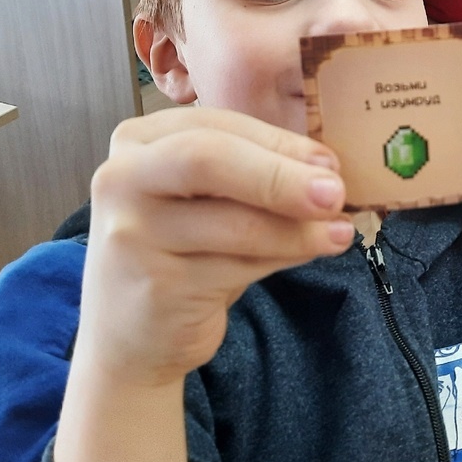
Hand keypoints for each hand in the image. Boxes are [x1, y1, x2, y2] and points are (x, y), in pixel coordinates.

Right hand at [75, 106, 355, 388]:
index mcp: (137, 142)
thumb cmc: (180, 251)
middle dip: (280, 175)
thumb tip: (324, 168)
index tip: (328, 161)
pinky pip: (238, 266)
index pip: (214, 126)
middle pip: (209, 160)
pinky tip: (308, 253)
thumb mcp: (203, 198)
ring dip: (297, 228)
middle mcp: (122, 180)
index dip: (277, 141)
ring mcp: (133, 235)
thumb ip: (250, 172)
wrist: (129, 335)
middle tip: (334, 193)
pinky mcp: (157, 286)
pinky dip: (284, 257)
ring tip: (339, 232)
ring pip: (233, 222)